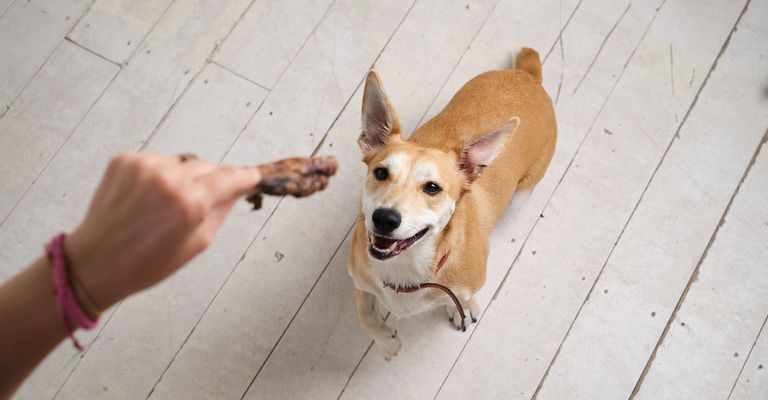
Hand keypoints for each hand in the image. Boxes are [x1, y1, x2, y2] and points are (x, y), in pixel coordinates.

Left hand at [64, 153, 260, 309]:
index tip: (252, 176)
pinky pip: (158, 161)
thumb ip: (221, 209)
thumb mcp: (197, 244)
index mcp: (189, 203)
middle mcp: (168, 179)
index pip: (231, 176)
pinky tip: (146, 198)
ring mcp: (144, 166)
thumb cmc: (146, 263)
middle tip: (197, 205)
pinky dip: (159, 175)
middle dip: (210, 182)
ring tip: (163, 205)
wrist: (95, 263)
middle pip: (208, 167)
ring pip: (182, 163)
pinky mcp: (125, 160)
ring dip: (182, 178)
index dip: (245, 176)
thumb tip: (238, 188)